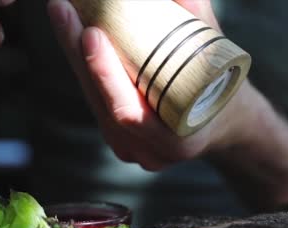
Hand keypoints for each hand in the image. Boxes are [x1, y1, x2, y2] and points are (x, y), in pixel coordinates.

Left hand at [47, 0, 254, 170]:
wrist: (224, 120)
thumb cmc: (224, 86)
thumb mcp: (219, 55)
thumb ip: (198, 21)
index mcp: (176, 141)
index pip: (128, 111)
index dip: (105, 74)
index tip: (92, 32)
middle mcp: (148, 152)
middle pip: (100, 103)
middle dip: (77, 53)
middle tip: (63, 9)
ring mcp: (131, 149)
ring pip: (93, 101)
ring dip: (74, 56)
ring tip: (64, 14)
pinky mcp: (119, 138)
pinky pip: (95, 101)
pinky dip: (84, 67)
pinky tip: (73, 35)